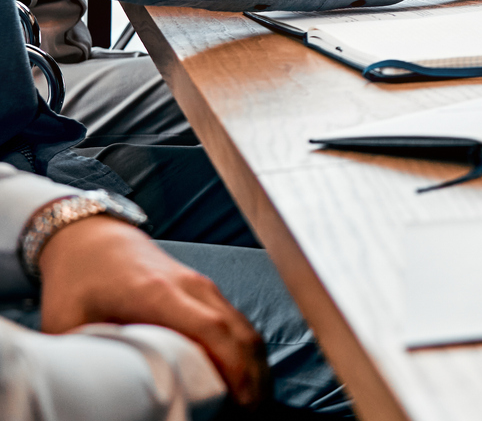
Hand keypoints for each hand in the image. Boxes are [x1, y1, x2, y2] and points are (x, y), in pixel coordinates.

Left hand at [36, 214, 268, 406]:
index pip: (211, 330)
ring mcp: (203, 287)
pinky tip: (244, 380)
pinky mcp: (206, 292)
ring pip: (245, 329)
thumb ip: (81, 358)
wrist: (92, 238)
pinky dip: (247, 354)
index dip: (233, 369)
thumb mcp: (64, 322)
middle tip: (251, 416)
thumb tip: (84, 396)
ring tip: (252, 406)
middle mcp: (191, 287)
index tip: (243, 405)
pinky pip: (238, 324)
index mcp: (156, 293)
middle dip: (254, 378)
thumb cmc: (77, 281)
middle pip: (240, 333)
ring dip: (256, 368)